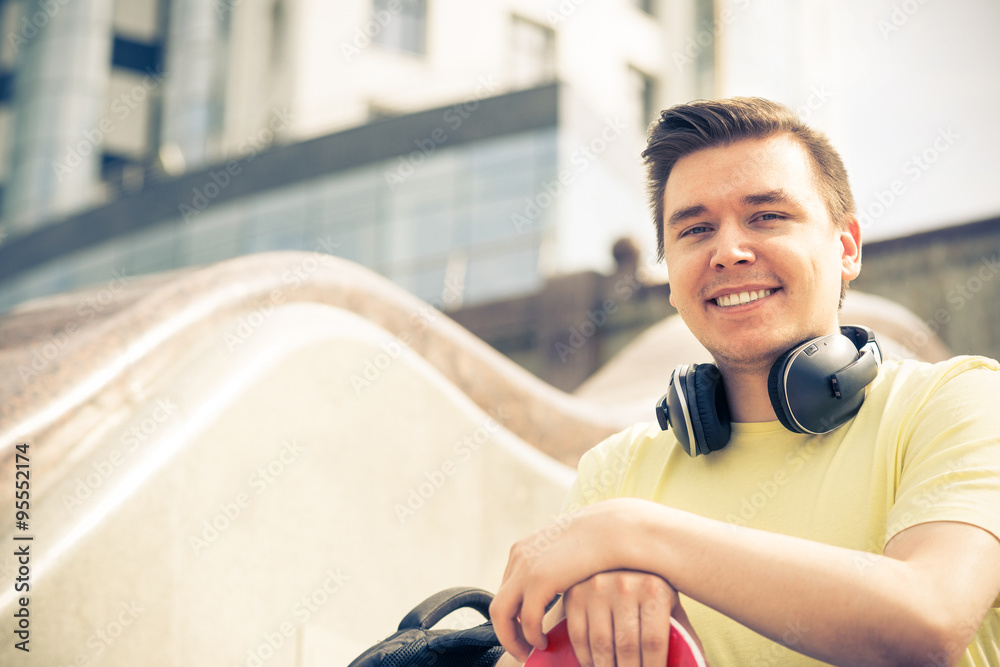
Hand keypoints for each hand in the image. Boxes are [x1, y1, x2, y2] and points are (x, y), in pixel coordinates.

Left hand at [490, 499, 659, 660]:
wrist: (615, 528)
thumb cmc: (600, 544)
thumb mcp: (568, 553)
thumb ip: (557, 568)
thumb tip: (557, 588)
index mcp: (524, 549)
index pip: (506, 591)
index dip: (514, 616)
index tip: (525, 633)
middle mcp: (519, 556)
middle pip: (499, 603)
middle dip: (508, 631)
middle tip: (522, 651)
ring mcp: (525, 567)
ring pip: (501, 614)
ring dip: (512, 639)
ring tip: (530, 653)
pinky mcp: (540, 579)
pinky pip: (526, 619)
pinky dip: (531, 636)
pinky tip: (545, 643)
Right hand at [563, 570, 698, 666]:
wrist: (618, 551)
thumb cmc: (651, 587)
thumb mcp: (670, 604)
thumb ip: (682, 634)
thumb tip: (701, 665)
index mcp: (654, 587)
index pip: (653, 642)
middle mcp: (624, 584)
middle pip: (627, 647)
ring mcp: (596, 587)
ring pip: (601, 645)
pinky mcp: (574, 593)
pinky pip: (578, 637)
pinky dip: (586, 660)